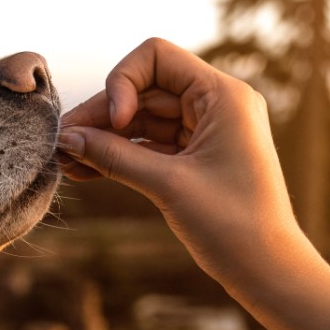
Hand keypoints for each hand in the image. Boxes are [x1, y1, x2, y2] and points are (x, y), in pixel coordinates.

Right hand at [57, 38, 329, 319]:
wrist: (268, 271)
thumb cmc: (232, 225)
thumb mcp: (167, 185)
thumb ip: (114, 156)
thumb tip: (66, 138)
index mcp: (223, 95)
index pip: (157, 57)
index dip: (123, 82)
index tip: (115, 122)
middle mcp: (217, 104)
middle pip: (144, 90)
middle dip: (102, 115)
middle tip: (61, 142)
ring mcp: (206, 130)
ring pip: (143, 119)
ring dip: (105, 138)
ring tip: (65, 161)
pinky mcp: (197, 158)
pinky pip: (150, 145)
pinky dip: (120, 155)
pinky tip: (85, 170)